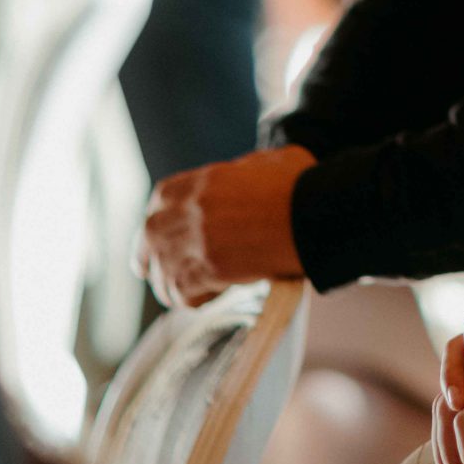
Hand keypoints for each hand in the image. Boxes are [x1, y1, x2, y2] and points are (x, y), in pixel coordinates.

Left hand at [134, 145, 313, 306]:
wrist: (314, 212)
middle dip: (150, 256)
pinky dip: (192, 300)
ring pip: (163, 272)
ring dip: (173, 284)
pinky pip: (182, 294)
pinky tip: (210, 297)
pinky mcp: (208, 269)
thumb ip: (241, 173)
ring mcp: (195, 240)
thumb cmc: (300, 185)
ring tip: (189, 292)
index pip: (160, 199)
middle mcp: (189, 208)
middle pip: (150, 237)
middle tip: (155, 272)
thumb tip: (242, 180)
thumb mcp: (265, 162)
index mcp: (201, 180)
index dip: (160, 219)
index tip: (161, 233)